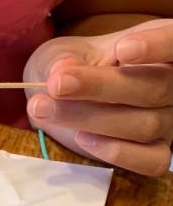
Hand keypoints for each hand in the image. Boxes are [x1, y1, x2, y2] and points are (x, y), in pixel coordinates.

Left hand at [23, 19, 172, 175]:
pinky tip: (83, 138)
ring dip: (91, 119)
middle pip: (154, 88)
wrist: (64, 96)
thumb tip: (64, 71)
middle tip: (56, 85)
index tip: (122, 49)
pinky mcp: (158, 151)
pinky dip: (117, 152)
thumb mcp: (62, 52)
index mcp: (160, 46)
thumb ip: (63, 59)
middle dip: (99, 87)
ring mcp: (170, 120)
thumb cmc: (72, 65)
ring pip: (146, 125)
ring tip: (45, 109)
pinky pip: (151, 160)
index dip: (157, 45)